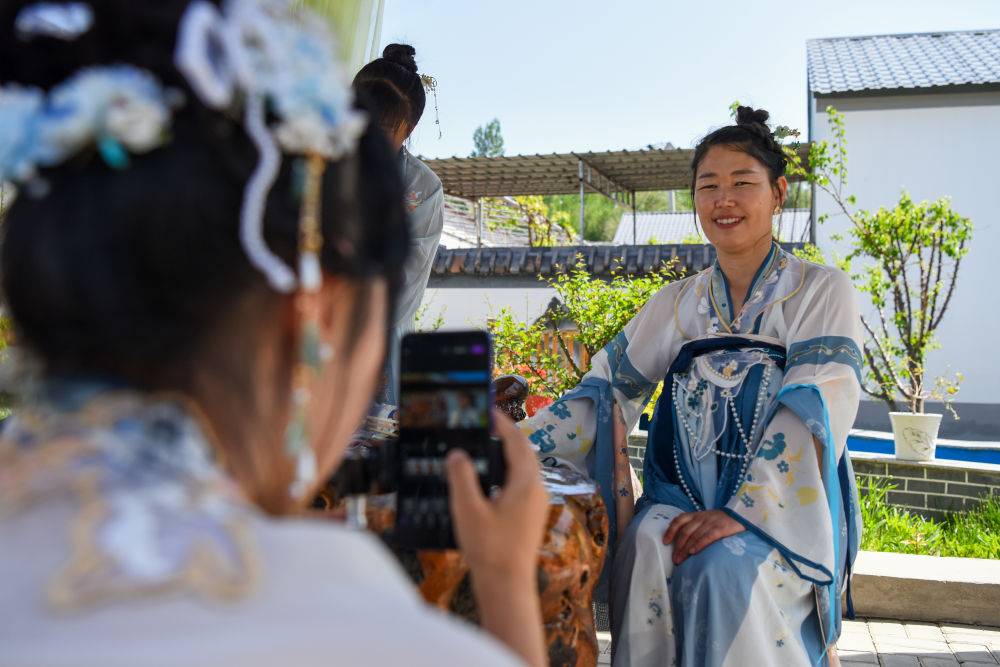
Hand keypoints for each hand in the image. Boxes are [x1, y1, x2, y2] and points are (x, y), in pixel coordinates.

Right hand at [446, 409, 548, 577]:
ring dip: (507, 454)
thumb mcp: (468, 509)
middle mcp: (537, 489)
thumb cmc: (489, 549)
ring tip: (484, 447)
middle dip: (506, 436)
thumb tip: (458, 454)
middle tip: (484, 425)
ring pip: (524, 468)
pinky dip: (508, 471)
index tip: (488, 410)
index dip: (502, 423)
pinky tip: (490, 480)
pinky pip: (522, 483)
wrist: (507, 586)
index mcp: (525, 482)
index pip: (516, 441)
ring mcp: (537, 503)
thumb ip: (462, 477)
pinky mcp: (532, 516)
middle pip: (523, 452)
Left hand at [662, 510, 743, 564]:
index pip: (679, 520)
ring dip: (685, 549)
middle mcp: (701, 518)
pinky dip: (698, 545)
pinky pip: (706, 537)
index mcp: (696, 515)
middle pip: (685, 532)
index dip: (670, 530)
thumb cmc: (721, 519)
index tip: (665, 542)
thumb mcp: (705, 518)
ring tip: (680, 560)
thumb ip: (695, 526)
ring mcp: (710, 523)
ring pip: (693, 536)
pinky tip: (693, 552)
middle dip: (677, 546)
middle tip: (674, 559)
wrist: (741, 514)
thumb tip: (682, 540)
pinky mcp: (720, 529)